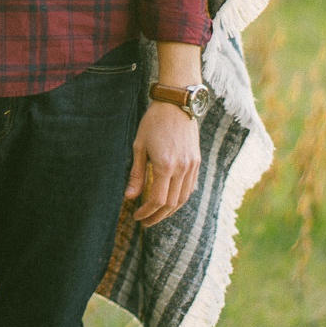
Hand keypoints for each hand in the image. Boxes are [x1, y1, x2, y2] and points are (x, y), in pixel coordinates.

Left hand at [125, 101, 200, 225]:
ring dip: (169, 211)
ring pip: (183, 199)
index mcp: (165, 165)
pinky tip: (169, 201)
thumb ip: (136, 174)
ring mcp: (192, 166)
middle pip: (171, 204)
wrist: (177, 105)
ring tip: (155, 214)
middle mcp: (182, 169)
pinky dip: (180, 199)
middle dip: (157, 216)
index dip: (146, 212)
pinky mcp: (197, 162)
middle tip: (144, 221)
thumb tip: (129, 197)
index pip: (157, 200)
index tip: (136, 216)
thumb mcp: (139, 146)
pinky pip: (190, 188)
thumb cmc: (153, 123)